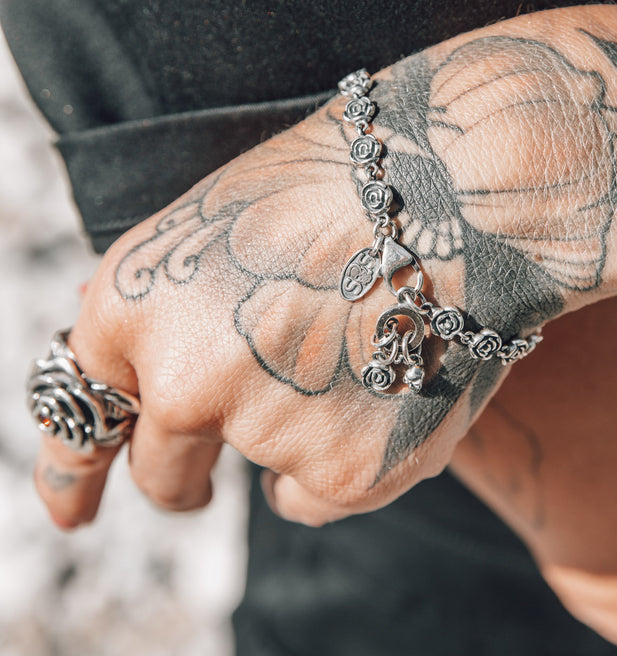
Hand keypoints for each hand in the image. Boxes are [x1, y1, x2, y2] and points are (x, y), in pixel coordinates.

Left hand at [32, 5, 616, 528]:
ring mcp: (263, 430)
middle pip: (163, 472)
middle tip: (211, 475)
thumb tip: (157, 382)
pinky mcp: (346, 474)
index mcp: (135, 305)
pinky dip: (345, 461)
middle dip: (186, 474)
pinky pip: (318, 496)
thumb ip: (174, 316)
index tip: (81, 509)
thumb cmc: (344, 185)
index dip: (82, 468)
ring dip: (292, 440)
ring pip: (261, 480)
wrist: (460, 182)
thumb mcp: (221, 226)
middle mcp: (182, 378)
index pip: (85, 415)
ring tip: (356, 360)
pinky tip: (382, 392)